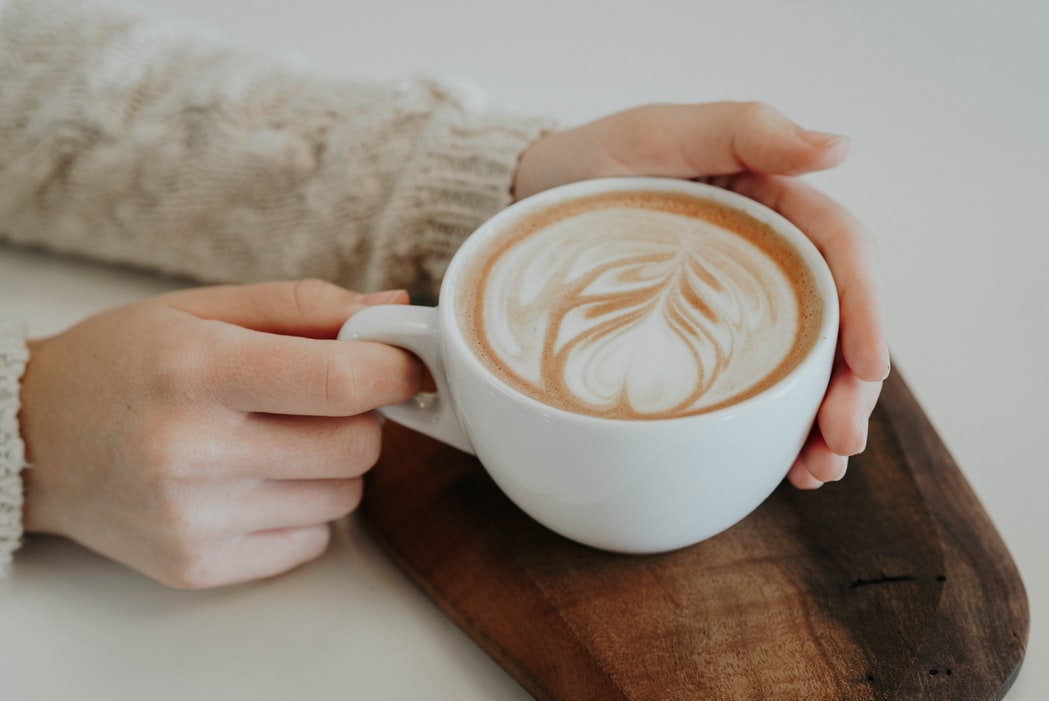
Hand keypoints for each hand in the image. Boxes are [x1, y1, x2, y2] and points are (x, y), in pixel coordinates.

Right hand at [19, 280, 420, 587]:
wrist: (34, 441)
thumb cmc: (122, 364)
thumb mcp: (202, 309)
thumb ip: (304, 306)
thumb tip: (393, 308)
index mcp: (197, 371)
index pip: (342, 380)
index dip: (396, 370)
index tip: (406, 363)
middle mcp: (192, 451)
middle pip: (358, 445)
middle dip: (361, 417)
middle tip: (322, 400)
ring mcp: (194, 518)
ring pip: (345, 497)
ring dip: (332, 465)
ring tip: (276, 440)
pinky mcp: (198, 565)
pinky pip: (312, 540)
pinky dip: (304, 510)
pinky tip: (256, 482)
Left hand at [514, 102, 889, 488]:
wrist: (530, 203)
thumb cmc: (592, 163)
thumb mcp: (659, 133)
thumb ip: (745, 129)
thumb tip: (841, 146)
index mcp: (773, 207)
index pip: (843, 256)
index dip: (868, 312)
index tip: (869, 369)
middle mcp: (767, 262)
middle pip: (835, 325)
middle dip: (850, 389)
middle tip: (840, 445)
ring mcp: (737, 309)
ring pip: (803, 366)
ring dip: (821, 421)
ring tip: (817, 472)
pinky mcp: (704, 344)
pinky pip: (752, 387)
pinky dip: (774, 427)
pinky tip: (782, 463)